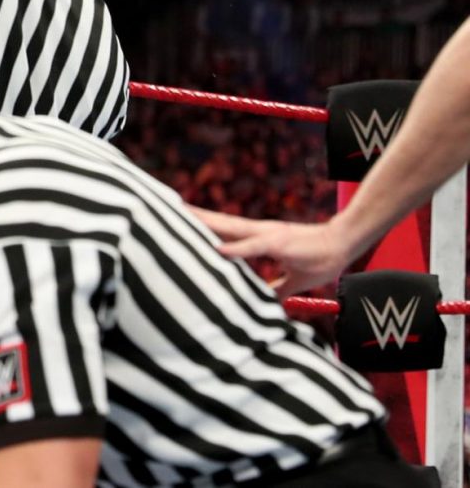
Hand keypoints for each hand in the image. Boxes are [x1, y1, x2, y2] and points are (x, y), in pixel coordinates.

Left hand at [189, 207, 352, 297]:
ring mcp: (267, 235)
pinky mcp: (279, 242)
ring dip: (206, 223)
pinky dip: (236, 248)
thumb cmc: (319, 259)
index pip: (222, 231)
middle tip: (165, 208)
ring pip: (229, 227)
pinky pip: (254, 245)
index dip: (200, 227)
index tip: (176, 221)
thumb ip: (274, 287)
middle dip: (192, 217)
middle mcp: (257, 231)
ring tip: (180, 216)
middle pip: (218, 223)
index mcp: (257, 238)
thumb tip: (262, 302)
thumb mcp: (291, 279)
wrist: (344, 244)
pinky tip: (218, 248)